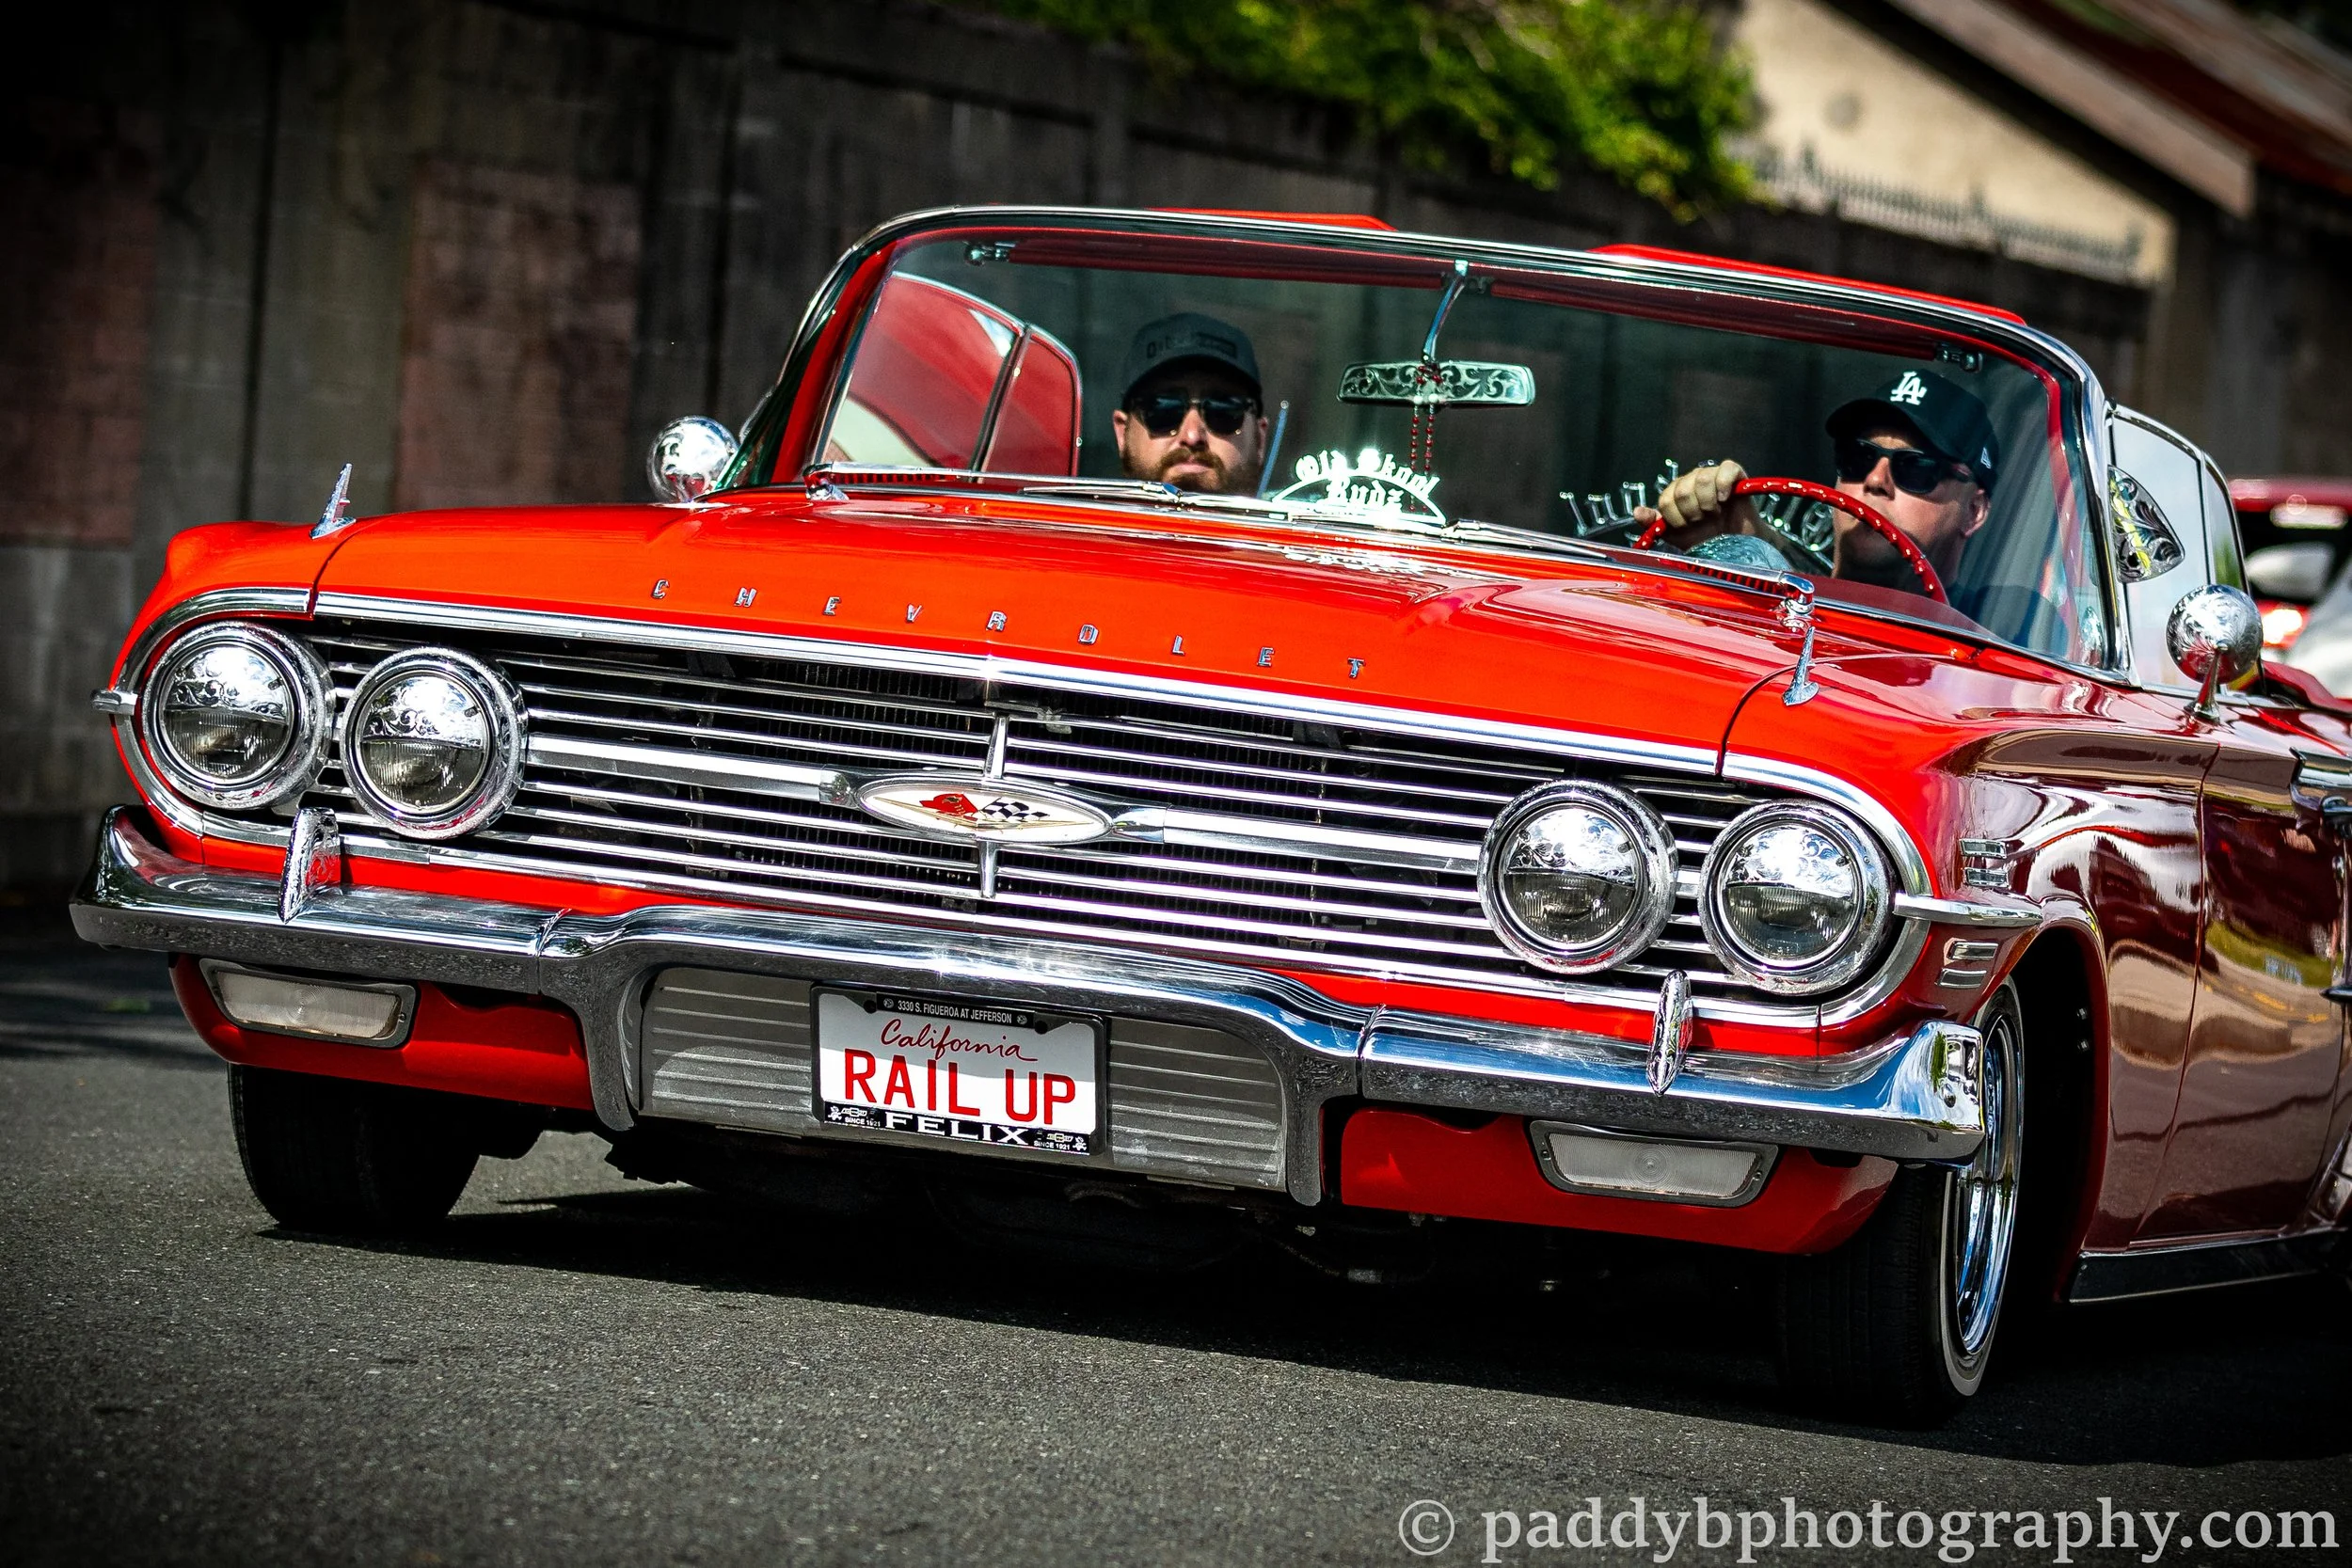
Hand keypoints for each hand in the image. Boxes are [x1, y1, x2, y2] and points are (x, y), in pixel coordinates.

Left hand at [1631, 460, 1753, 542]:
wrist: (1735, 546)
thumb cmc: (1706, 538)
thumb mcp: (1676, 535)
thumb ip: (1655, 523)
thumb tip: (1636, 511)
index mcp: (1676, 493)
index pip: (1666, 500)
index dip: (1676, 518)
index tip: (1687, 527)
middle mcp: (1692, 480)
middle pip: (1682, 490)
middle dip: (1692, 513)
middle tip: (1703, 521)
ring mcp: (1712, 475)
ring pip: (1702, 479)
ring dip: (1707, 503)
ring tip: (1715, 513)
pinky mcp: (1734, 473)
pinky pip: (1726, 468)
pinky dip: (1724, 485)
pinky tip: (1725, 499)